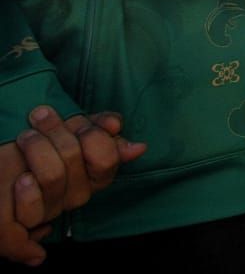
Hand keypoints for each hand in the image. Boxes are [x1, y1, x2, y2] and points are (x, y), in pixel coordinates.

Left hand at [0, 105, 144, 261]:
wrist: (7, 155)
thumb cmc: (44, 140)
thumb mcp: (74, 129)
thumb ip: (102, 132)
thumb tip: (138, 148)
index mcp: (95, 175)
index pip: (107, 159)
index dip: (93, 138)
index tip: (79, 122)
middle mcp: (78, 195)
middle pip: (75, 160)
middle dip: (56, 132)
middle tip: (40, 115)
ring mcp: (53, 208)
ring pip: (53, 177)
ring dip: (35, 147)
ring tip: (25, 135)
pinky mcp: (27, 221)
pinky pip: (31, 213)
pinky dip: (27, 195)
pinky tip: (22, 180)